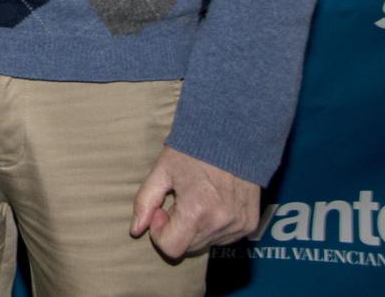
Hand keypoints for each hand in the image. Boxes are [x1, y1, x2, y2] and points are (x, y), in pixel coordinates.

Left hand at [131, 146, 260, 258]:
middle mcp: (220, 222)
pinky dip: (214, 226)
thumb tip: (135, 230)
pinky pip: (225, 238)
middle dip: (177, 229)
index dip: (160, 232)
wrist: (233, 136)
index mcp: (197, 210)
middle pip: (188, 248)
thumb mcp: (162, 170)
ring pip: (206, 243)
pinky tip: (213, 202)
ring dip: (196, 228)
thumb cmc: (193, 150)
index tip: (162, 210)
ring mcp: (238, 225)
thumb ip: (145, 201)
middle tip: (178, 200)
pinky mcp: (250, 224)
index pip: (171, 248)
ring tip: (197, 198)